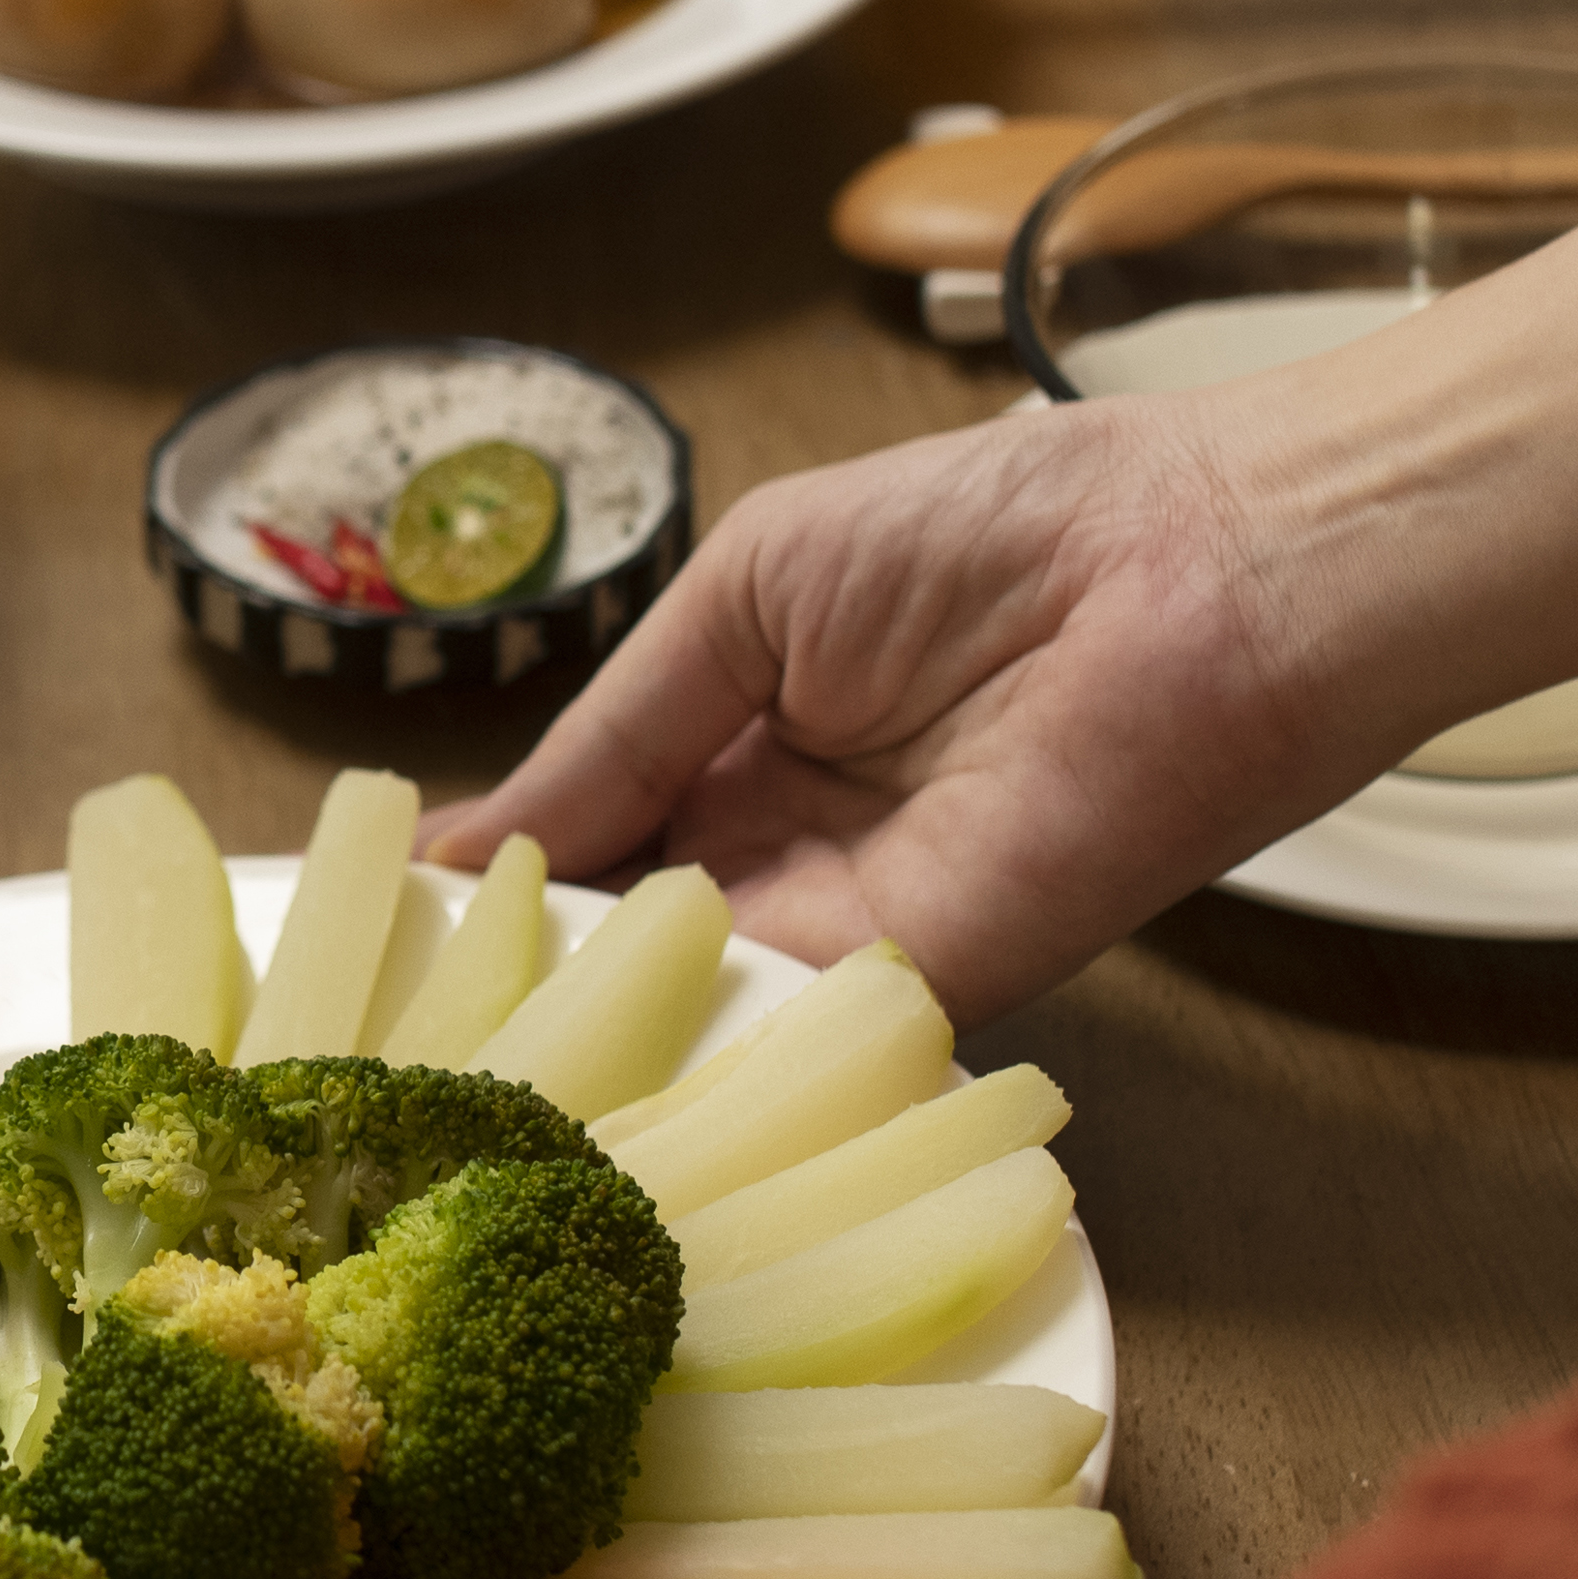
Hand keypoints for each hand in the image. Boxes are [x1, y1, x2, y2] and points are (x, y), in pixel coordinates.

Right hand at [454, 381, 1358, 1014]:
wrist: (1194, 565)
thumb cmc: (994, 529)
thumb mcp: (747, 593)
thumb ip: (615, 730)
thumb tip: (479, 844)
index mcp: (738, 755)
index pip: (587, 849)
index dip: (493, 893)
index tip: (382, 936)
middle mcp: (786, 864)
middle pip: (620, 951)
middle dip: (516, 984)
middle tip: (392, 1023)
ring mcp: (852, 937)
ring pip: (682, 1013)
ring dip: (578, 1031)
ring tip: (443, 1048)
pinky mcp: (922, 986)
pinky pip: (777, 1039)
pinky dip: (678, 1048)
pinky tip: (571, 1049)